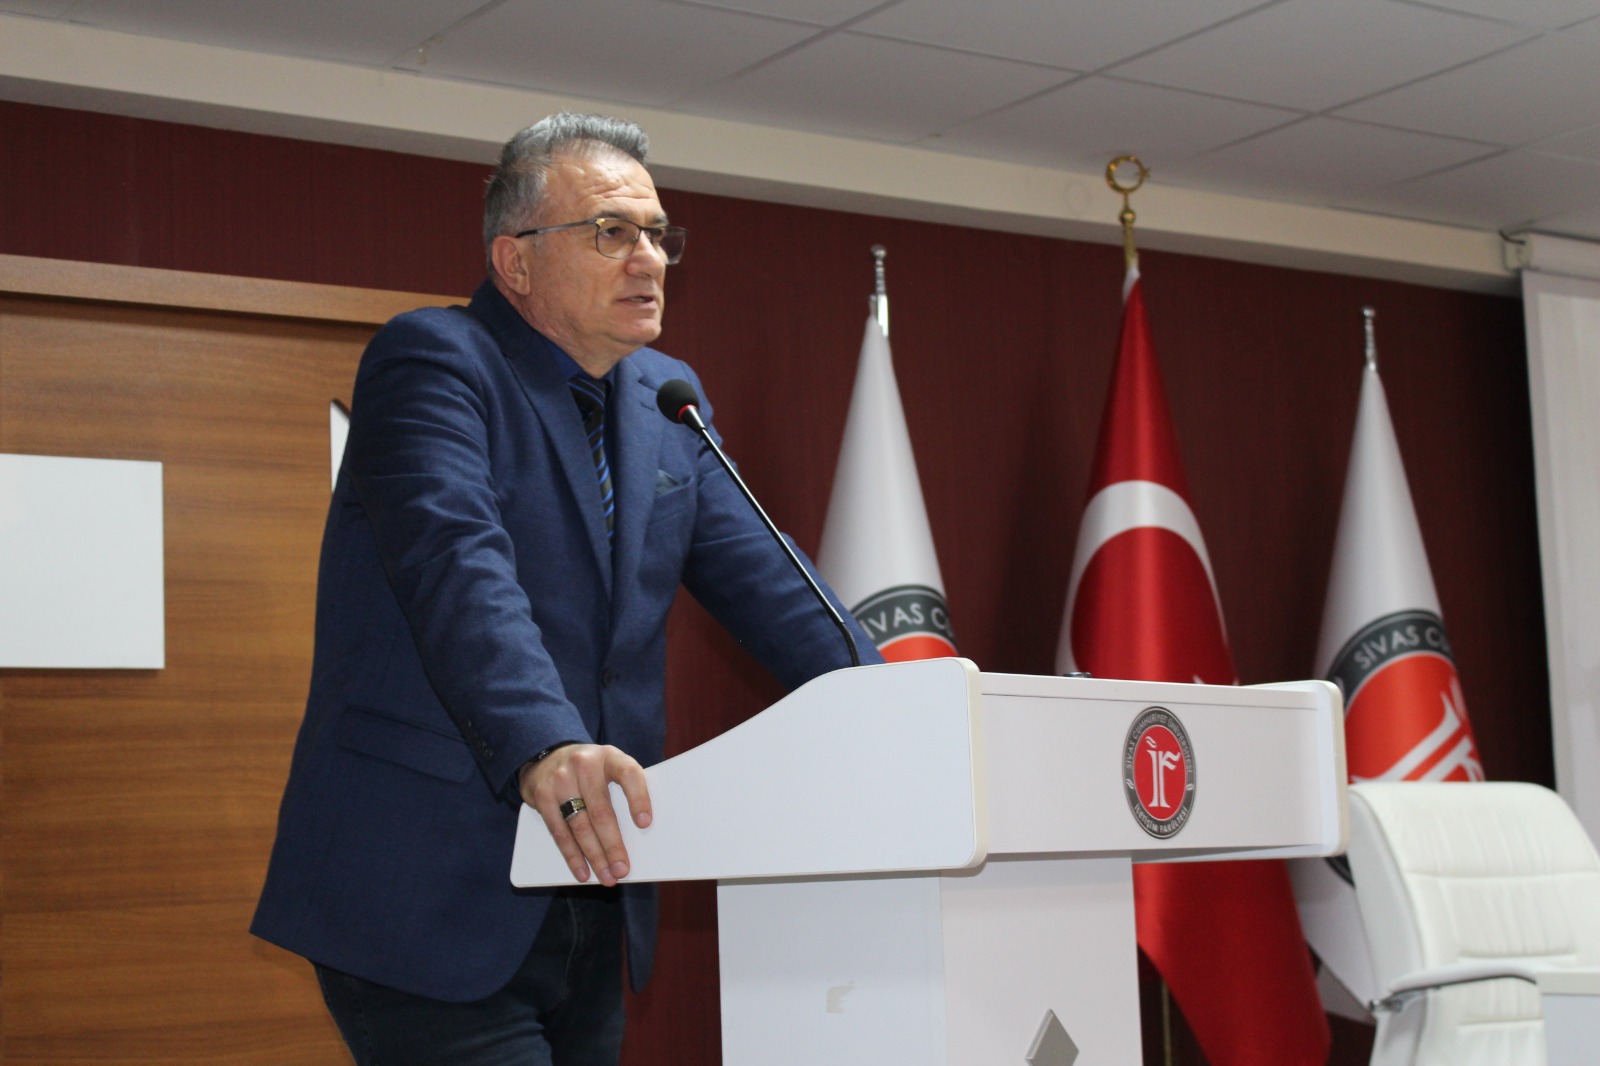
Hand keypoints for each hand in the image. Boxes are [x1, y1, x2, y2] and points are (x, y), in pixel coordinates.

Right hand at [519, 744, 651, 885]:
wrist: (546, 754)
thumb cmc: (590, 769)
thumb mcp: (609, 767)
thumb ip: (623, 790)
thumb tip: (640, 835)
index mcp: (610, 756)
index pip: (629, 774)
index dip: (638, 798)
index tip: (645, 824)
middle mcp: (584, 765)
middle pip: (601, 811)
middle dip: (613, 846)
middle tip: (623, 870)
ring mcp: (561, 779)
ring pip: (580, 826)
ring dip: (594, 857)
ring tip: (607, 876)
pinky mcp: (542, 795)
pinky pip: (559, 832)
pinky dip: (572, 856)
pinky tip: (582, 871)